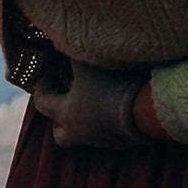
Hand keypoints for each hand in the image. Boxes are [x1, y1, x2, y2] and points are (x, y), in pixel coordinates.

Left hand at [31, 61, 149, 148]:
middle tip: (68, 99)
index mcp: (66, 113)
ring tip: (95, 99)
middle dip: (58, 118)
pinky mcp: (122, 143)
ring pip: (85, 135)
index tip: (53, 72)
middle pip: (59, 134)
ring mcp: (102, 140)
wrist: (145, 112)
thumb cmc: (110, 86)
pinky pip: (109, 133)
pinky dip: (107, 121)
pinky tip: (117, 105)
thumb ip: (72, 54)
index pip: (41, 102)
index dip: (43, 85)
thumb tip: (64, 44)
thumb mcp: (86, 63)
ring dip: (85, 119)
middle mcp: (80, 132)